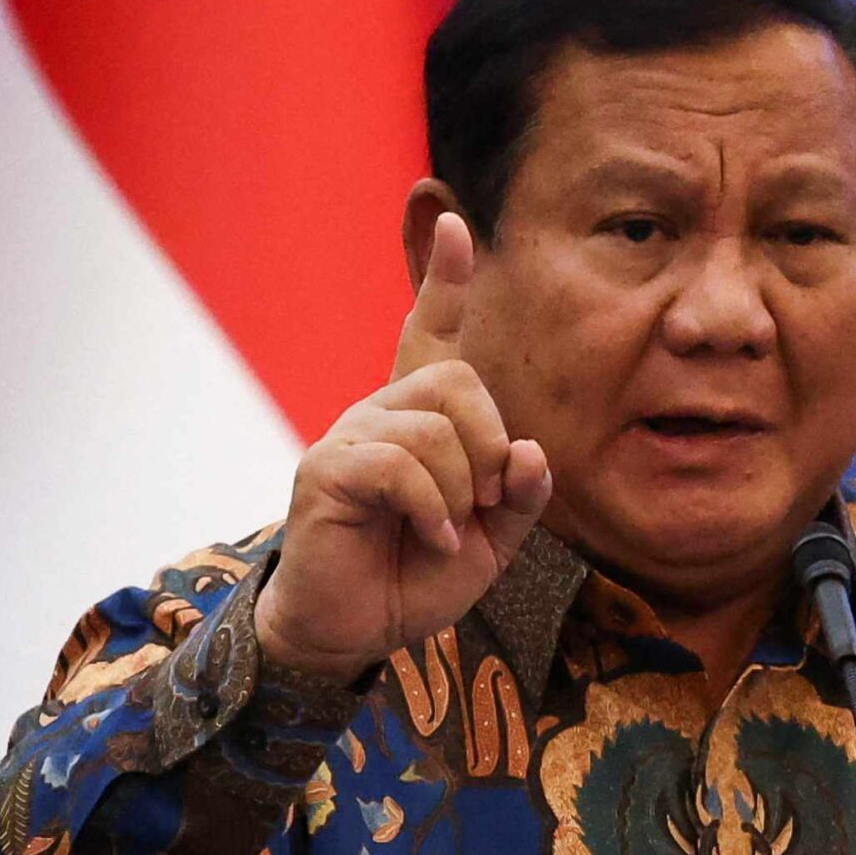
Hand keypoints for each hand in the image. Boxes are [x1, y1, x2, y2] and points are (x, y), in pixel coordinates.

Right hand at [255, 212, 550, 683]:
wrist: (352, 631)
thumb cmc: (415, 577)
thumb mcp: (491, 542)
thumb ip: (518, 497)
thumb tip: (530, 452)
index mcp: (419, 421)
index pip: (431, 335)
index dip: (444, 281)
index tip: (455, 224)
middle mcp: (379, 413)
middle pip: (456, 381)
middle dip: (488, 445)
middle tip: (482, 501)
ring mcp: (347, 437)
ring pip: (433, 428)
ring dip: (460, 490)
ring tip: (448, 532)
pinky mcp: (325, 470)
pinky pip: (398, 465)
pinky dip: (431, 509)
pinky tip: (433, 540)